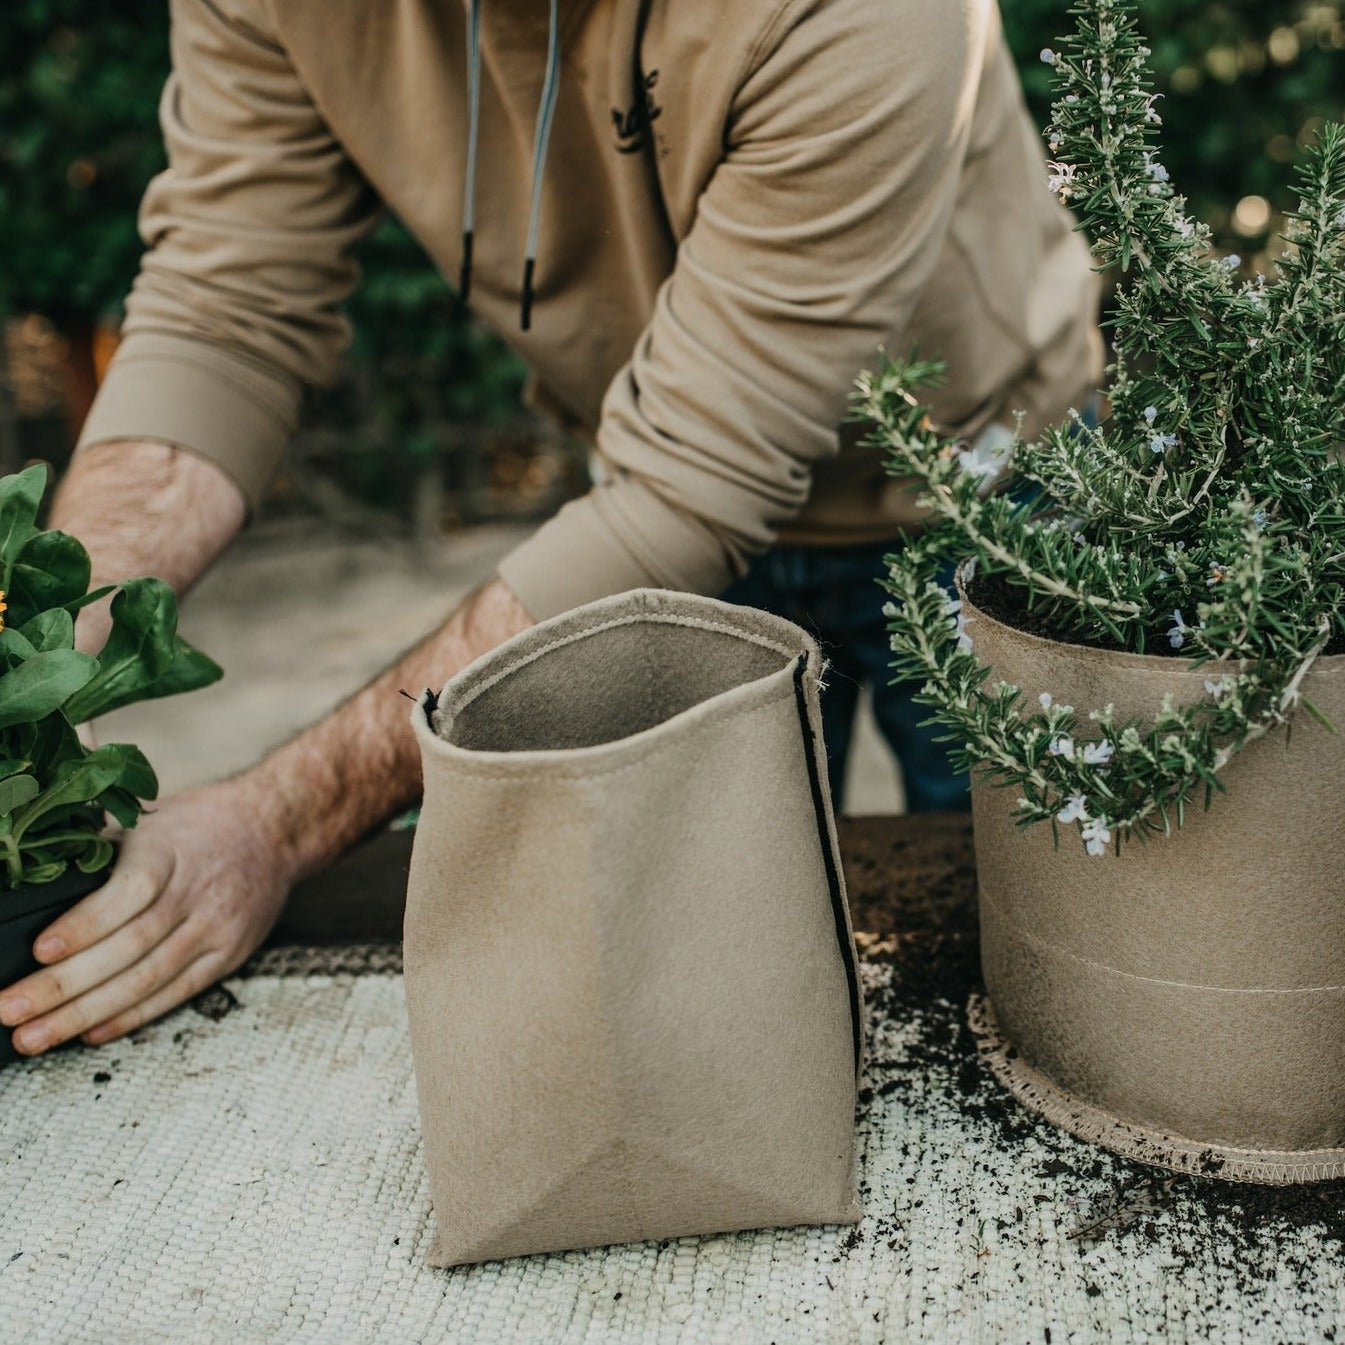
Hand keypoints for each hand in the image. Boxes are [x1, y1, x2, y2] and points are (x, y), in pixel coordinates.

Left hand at [0, 779, 293, 1054]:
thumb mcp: (149, 824)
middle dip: (65, 985)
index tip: (39, 950)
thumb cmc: (197, 826)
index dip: (84, 925)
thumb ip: (100, 857)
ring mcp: (216, 927)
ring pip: (148, 978)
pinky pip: (176, 993)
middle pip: (130, 947)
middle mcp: (196, 892)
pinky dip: (132, 1017)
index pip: (128, 893)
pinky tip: (91, 1033)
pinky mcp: (228, 954)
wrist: (273, 830)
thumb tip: (32, 893)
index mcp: (169, 850)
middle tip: (11, 1010)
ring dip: (87, 1012)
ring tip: (35, 1036)